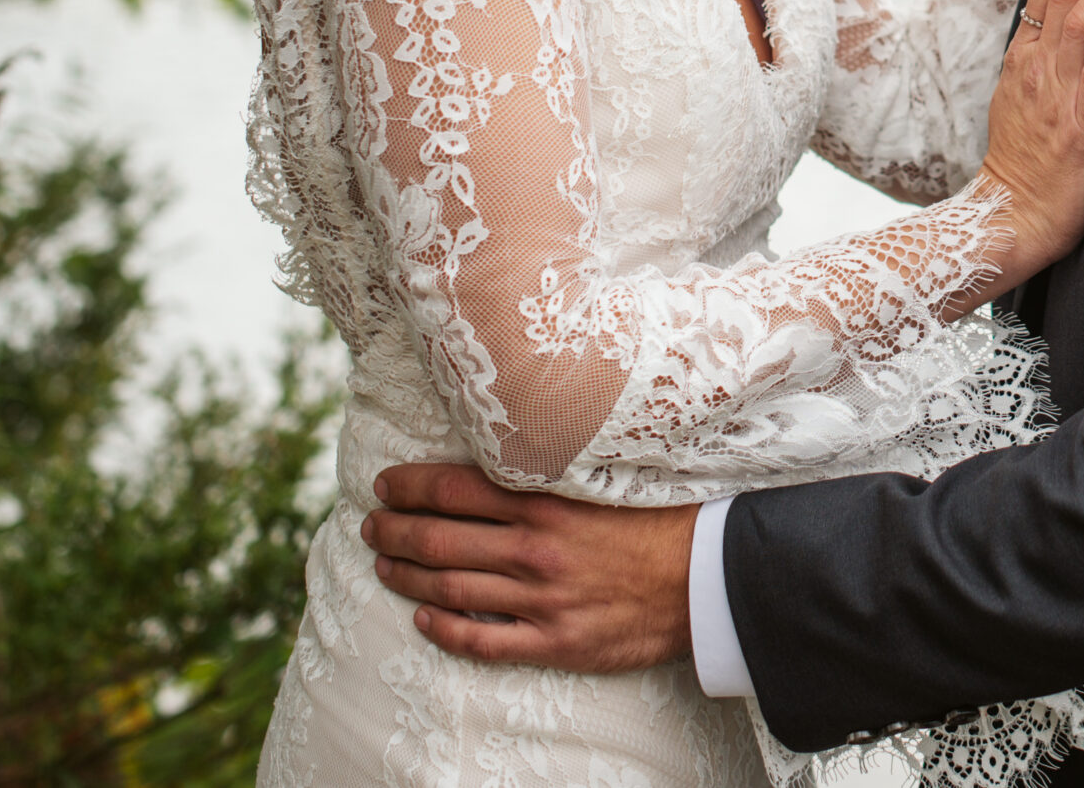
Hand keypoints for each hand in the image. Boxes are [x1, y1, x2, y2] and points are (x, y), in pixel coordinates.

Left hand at [362, 463, 696, 673]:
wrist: (712, 576)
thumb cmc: (665, 515)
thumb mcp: (609, 475)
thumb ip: (556, 466)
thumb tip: (512, 442)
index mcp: (546, 501)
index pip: (454, 488)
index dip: (409, 486)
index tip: (386, 483)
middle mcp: (534, 549)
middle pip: (439, 539)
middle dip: (394, 530)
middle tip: (371, 524)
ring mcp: (541, 599)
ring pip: (450, 589)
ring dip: (407, 575)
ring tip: (383, 564)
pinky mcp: (555, 641)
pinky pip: (483, 641)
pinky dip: (444, 630)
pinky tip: (423, 619)